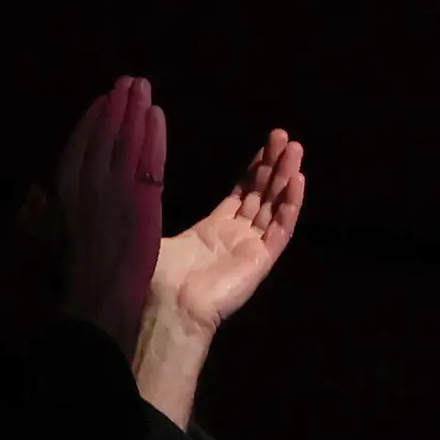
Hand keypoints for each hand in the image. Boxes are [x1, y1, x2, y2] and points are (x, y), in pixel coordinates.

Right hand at [52, 75, 162, 350]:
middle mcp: (86, 184)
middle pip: (102, 136)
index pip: (79, 146)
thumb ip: (51, 209)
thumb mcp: (63, 231)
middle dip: (116, 106)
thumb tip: (34, 195)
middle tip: (129, 81)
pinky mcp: (141, 202)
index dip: (92, 121)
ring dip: (133, 111)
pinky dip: (152, 136)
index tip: (104, 101)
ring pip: (123, 141)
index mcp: (65, 190)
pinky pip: (147, 161)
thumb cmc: (83, 272)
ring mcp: (114, 191)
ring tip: (142, 86)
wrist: (101, 296)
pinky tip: (157, 114)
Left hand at [142, 127, 304, 339]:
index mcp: (212, 230)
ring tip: (295, 148)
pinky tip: (297, 179)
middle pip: (261, 195)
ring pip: (275, 206)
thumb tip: (141, 159)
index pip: (242, 193)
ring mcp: (252, 249)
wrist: (166, 302)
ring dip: (286, 177)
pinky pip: (282, 228)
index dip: (254, 169)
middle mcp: (236, 237)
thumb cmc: (155, 269)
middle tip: (284, 137)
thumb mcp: (150, 220)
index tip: (265, 145)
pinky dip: (291, 204)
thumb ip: (154, 191)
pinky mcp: (262, 259)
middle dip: (273, 165)